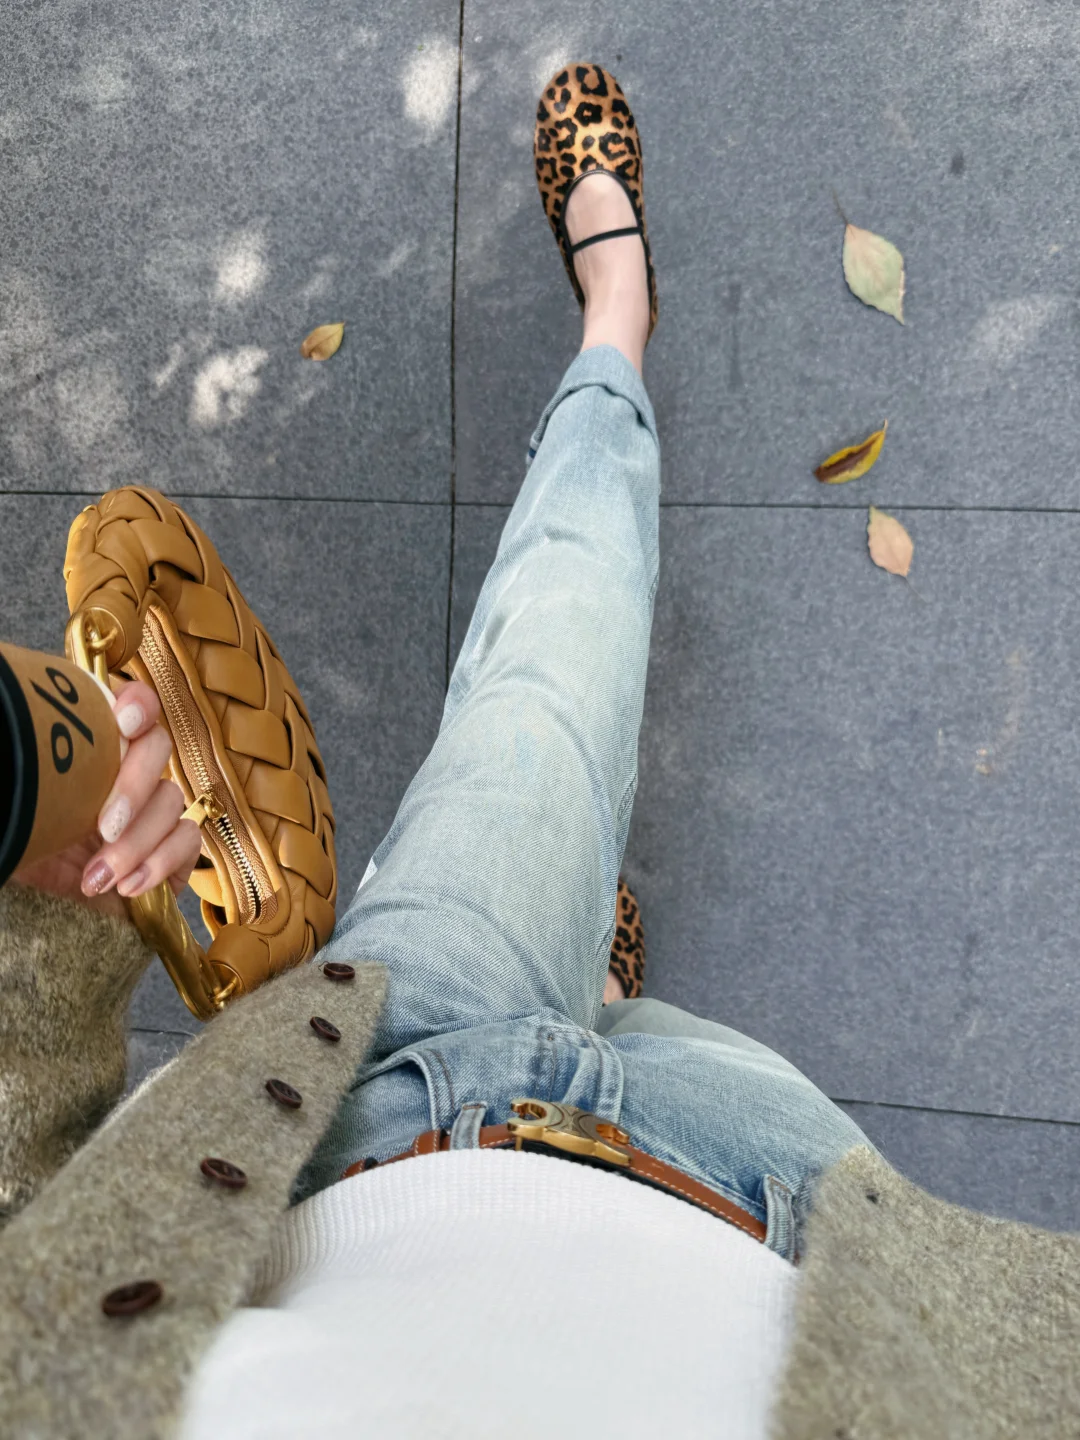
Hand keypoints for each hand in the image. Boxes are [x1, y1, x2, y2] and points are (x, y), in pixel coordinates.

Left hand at [12, 680, 202, 921]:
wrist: (36, 924)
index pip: (129, 705)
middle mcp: (123, 774)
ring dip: (137, 841)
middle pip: (158, 747)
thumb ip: (35, 773)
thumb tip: (26, 748)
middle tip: (104, 827)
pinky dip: (160, 862)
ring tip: (98, 877)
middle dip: (134, 786)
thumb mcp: (20, 807)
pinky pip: (189, 840)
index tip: (124, 723)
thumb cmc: (23, 852)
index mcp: (90, 751)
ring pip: (171, 800)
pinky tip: (127, 888)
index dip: (137, 704)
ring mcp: (150, 813)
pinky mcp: (173, 852)